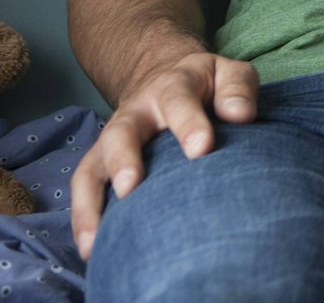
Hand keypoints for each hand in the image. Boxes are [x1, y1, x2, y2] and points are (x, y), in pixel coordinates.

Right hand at [71, 51, 259, 258]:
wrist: (165, 75)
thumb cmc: (207, 84)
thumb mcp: (229, 73)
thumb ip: (237, 89)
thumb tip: (239, 115)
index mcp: (172, 87)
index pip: (178, 101)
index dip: (188, 123)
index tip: (202, 148)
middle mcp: (135, 113)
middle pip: (122, 133)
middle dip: (125, 159)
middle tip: (133, 187)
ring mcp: (113, 139)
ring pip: (92, 166)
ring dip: (91, 202)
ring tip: (97, 238)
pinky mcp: (101, 162)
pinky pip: (85, 187)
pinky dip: (84, 217)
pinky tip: (91, 249)